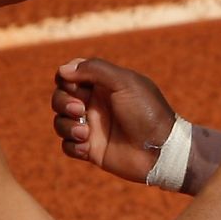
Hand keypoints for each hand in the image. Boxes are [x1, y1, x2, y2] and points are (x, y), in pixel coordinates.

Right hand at [52, 58, 175, 182]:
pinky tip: (88, 148)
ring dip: (66, 126)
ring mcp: (93, 127)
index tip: (75, 85)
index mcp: (103, 85)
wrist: (160, 150)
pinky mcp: (91, 150)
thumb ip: (94, 69)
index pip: (70, 75)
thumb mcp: (124, 82)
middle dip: (63, 102)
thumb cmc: (146, 113)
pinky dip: (73, 145)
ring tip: (85, 133)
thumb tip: (63, 70)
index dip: (66, 79)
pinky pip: (67, 146)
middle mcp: (95, 105)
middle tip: (79, 109)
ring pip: (60, 122)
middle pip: (60, 97)